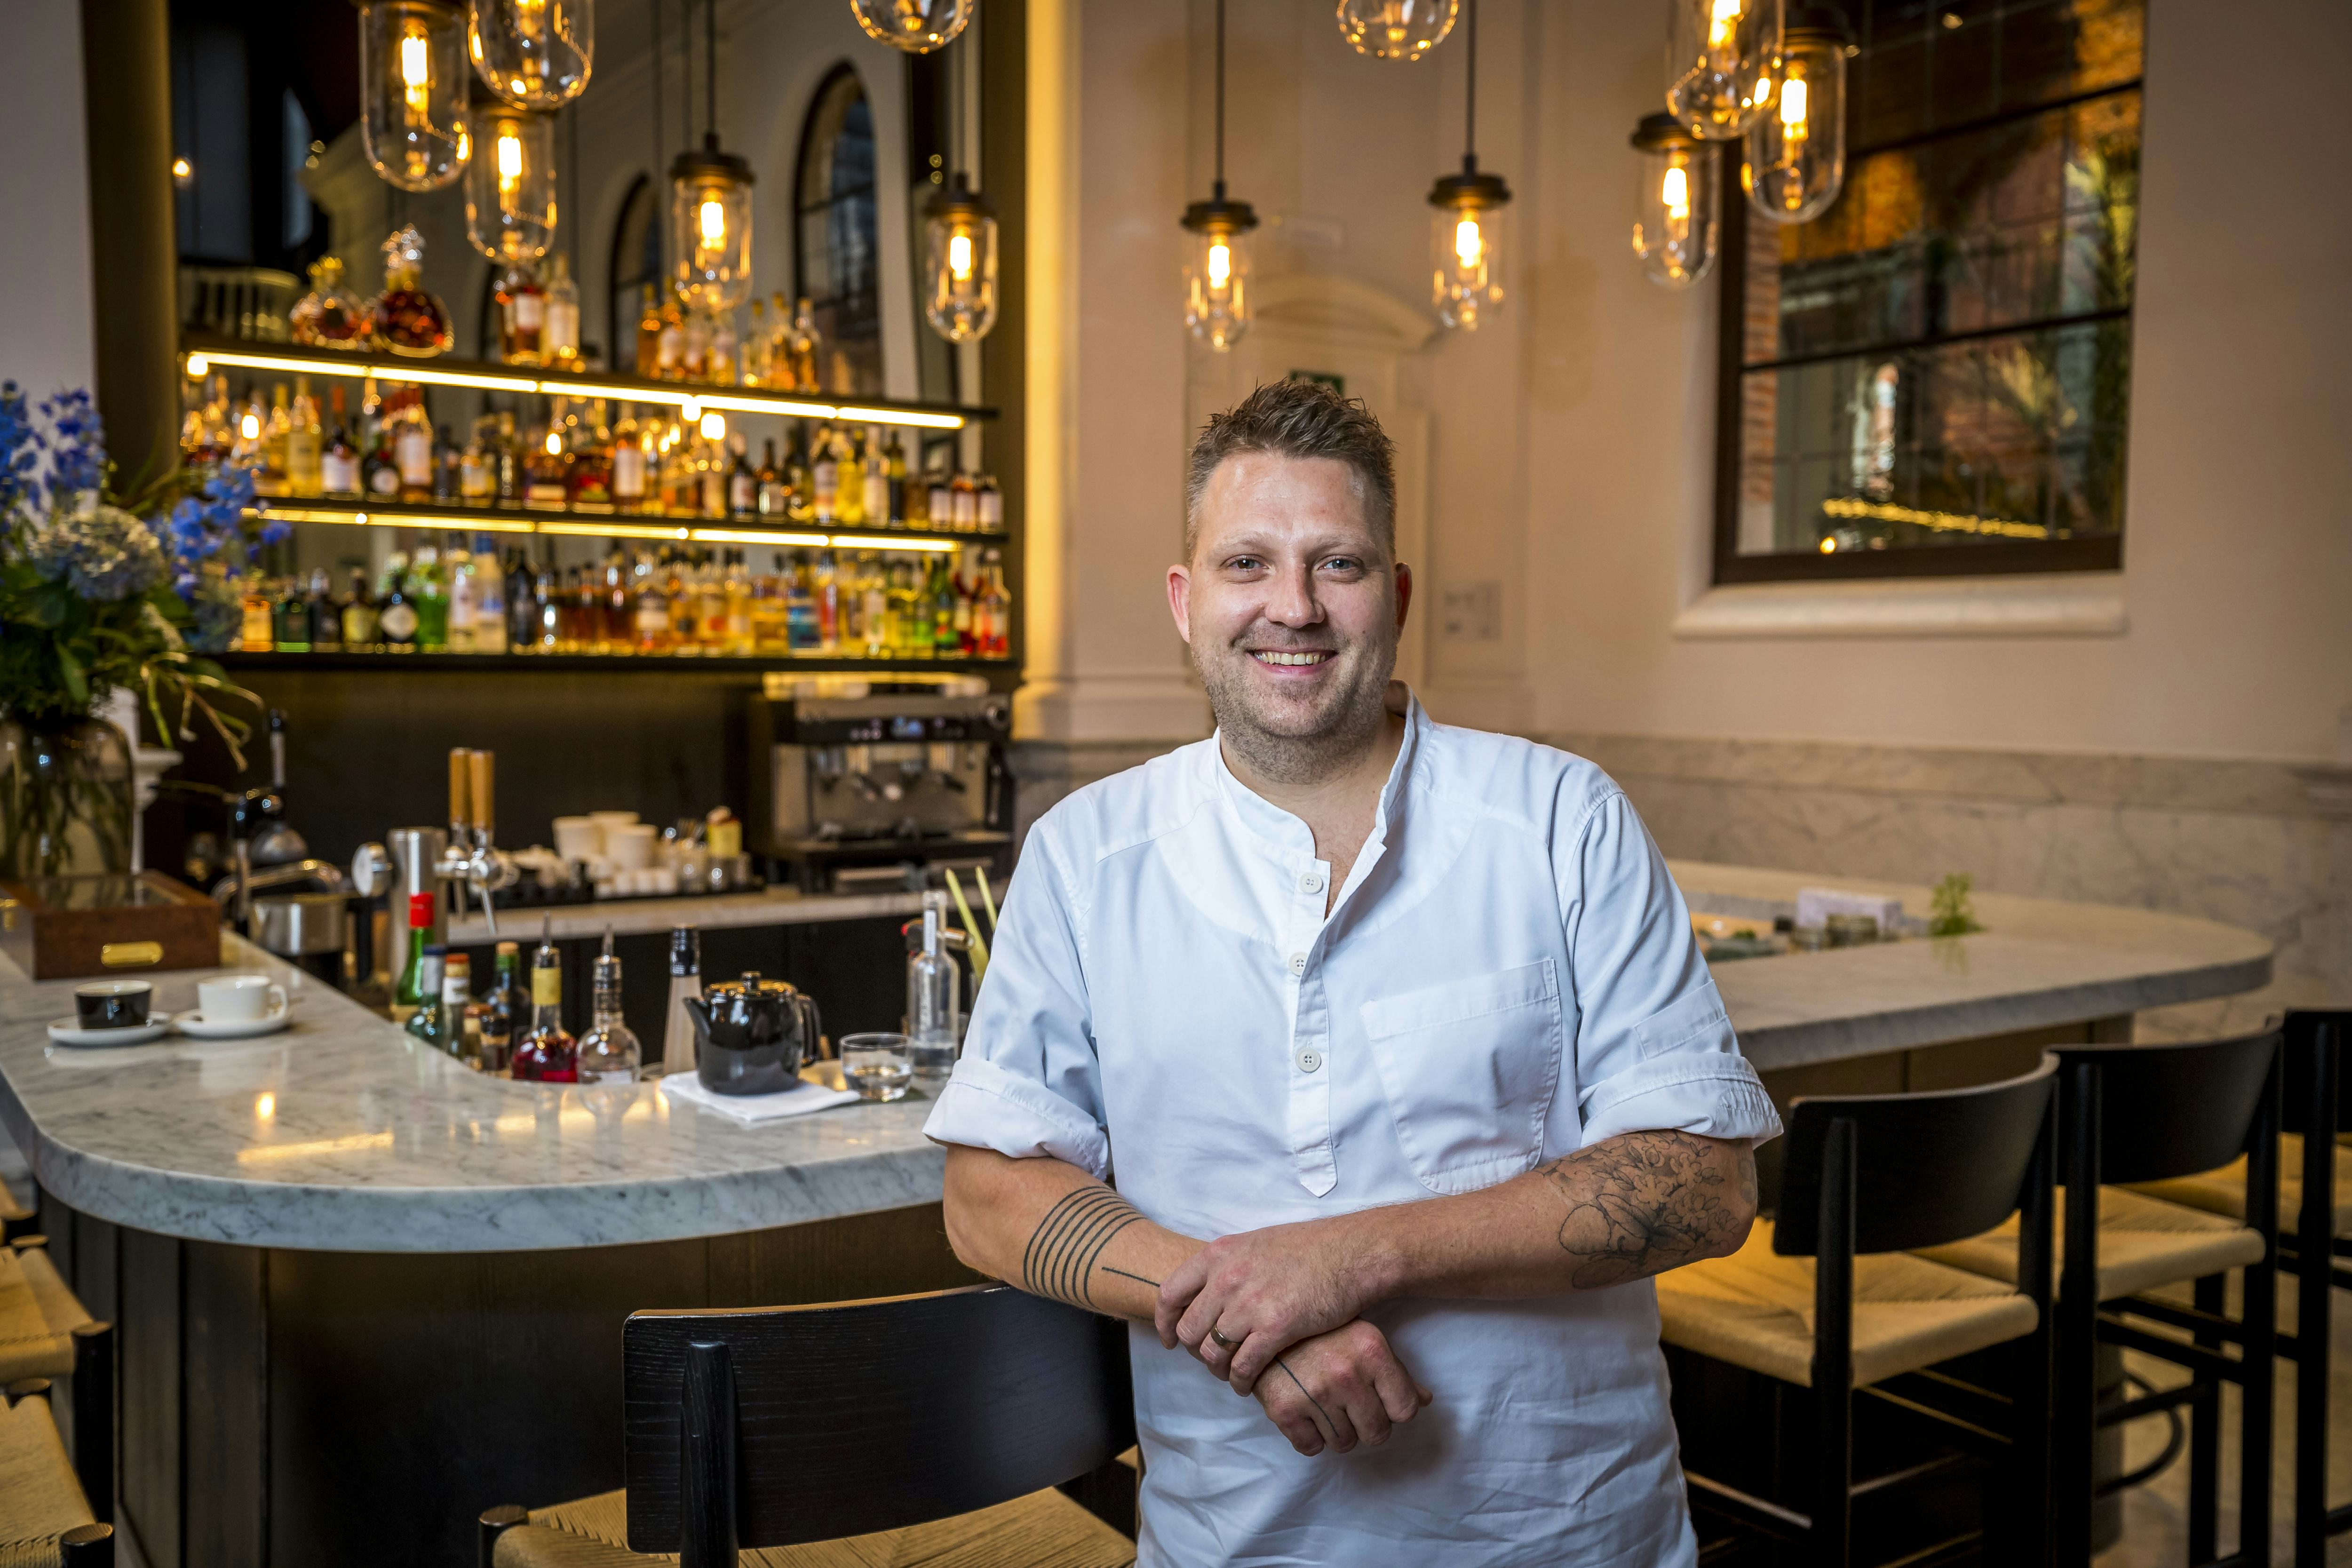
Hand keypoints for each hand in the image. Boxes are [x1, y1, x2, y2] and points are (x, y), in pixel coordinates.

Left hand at [1158, 1216, 1378, 1393]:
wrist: (1351, 1253)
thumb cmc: (1310, 1248)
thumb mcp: (1256, 1244)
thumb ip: (1228, 1265)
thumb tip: (1210, 1288)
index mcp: (1219, 1254)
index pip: (1170, 1293)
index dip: (1165, 1322)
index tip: (1171, 1339)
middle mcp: (1227, 1278)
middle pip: (1189, 1329)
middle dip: (1196, 1351)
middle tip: (1210, 1360)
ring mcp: (1250, 1304)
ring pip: (1213, 1352)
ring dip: (1219, 1369)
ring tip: (1231, 1374)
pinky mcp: (1276, 1327)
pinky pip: (1243, 1365)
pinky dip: (1241, 1380)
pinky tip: (1248, 1384)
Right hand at [1252, 1320, 1431, 1456]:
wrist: (1262, 1325)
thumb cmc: (1321, 1332)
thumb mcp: (1363, 1340)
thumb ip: (1396, 1373)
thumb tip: (1426, 1401)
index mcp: (1372, 1350)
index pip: (1405, 1410)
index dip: (1392, 1409)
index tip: (1377, 1399)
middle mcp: (1347, 1373)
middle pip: (1377, 1433)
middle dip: (1365, 1424)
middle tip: (1347, 1404)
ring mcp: (1315, 1392)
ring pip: (1345, 1444)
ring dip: (1337, 1431)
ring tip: (1323, 1403)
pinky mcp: (1284, 1410)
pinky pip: (1311, 1448)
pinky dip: (1309, 1437)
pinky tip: (1304, 1411)